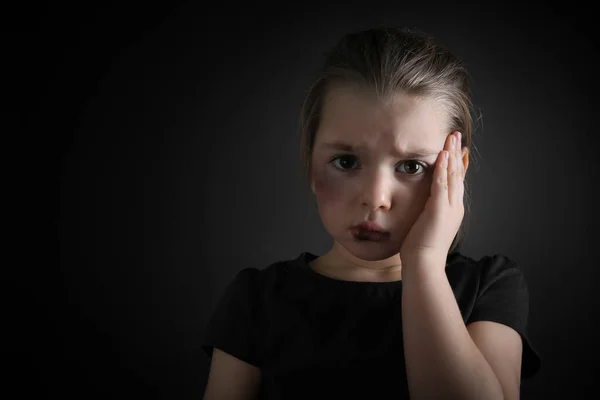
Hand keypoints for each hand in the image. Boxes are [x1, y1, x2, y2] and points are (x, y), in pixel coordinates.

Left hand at [399, 131, 465, 266]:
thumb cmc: (421, 248)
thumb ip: (429, 210)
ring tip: (451, 138)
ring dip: (451, 155)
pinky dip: (443, 169)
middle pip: (458, 174)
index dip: (457, 164)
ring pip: (453, 175)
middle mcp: (455, 206)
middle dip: (456, 153)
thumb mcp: (427, 224)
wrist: (424, 263)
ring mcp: (450, 207)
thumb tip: (425, 203)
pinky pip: (442, 184)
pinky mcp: (440, 209)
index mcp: (453, 210)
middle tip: (455, 136)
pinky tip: (442, 155)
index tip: (456, 149)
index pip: (456, 182)